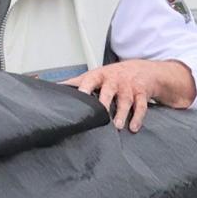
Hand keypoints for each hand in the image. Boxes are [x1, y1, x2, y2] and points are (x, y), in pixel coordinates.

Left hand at [66, 59, 192, 132]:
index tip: (81, 97)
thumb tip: (54, 88)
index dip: (84, 89)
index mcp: (99, 76)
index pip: (89, 81)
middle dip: (105, 102)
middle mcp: (114, 81)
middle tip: (100, 114)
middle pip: (109, 91)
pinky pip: (141, 106)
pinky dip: (138, 118)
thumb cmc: (112, 76)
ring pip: (126, 100)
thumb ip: (75, 83)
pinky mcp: (141, 94)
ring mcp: (128, 88)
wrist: (141, 70)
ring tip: (117, 126)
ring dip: (122, 113)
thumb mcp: (94, 76)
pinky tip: (133, 128)